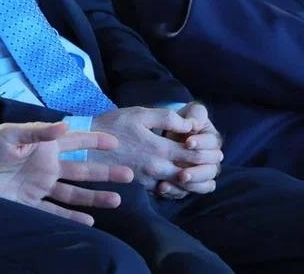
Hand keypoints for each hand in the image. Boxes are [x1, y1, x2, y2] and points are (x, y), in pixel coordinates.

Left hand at [0, 121, 133, 224]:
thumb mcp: (9, 133)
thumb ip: (37, 131)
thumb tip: (64, 125)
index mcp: (44, 144)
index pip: (76, 140)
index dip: (95, 140)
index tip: (116, 143)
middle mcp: (46, 165)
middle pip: (82, 169)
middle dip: (105, 171)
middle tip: (129, 174)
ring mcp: (39, 185)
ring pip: (74, 193)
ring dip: (95, 197)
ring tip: (117, 200)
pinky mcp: (29, 204)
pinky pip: (55, 212)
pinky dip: (71, 218)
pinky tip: (89, 222)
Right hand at [89, 107, 220, 192]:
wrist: (85, 147)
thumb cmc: (112, 126)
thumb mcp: (140, 114)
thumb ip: (168, 117)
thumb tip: (191, 123)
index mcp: (159, 149)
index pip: (194, 155)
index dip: (209, 152)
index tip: (218, 148)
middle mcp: (156, 168)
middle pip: (191, 173)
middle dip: (207, 167)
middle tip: (217, 160)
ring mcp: (148, 180)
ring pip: (181, 186)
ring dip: (195, 179)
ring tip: (205, 171)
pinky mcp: (141, 186)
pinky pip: (166, 190)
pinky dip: (178, 186)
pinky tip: (182, 177)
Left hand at [156, 102, 222, 198]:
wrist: (168, 131)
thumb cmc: (181, 120)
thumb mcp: (190, 112)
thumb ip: (195, 113)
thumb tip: (194, 124)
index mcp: (212, 140)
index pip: (212, 144)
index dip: (201, 144)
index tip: (187, 143)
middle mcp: (211, 160)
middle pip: (212, 170)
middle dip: (198, 171)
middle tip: (183, 172)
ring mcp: (201, 174)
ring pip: (205, 185)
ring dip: (191, 185)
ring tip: (176, 180)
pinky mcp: (189, 184)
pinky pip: (188, 193)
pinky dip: (177, 191)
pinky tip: (162, 187)